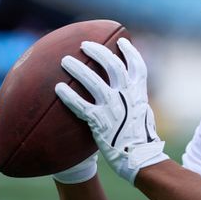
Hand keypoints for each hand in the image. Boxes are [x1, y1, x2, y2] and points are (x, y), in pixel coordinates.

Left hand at [54, 38, 168, 183]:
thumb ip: (134, 102)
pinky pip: (80, 105)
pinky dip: (68, 96)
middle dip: (98, 51)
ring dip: (78, 69)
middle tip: (84, 45)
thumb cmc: (140, 141)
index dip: (129, 51)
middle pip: (112, 65)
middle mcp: (127, 96)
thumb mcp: (143, 115)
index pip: (137, 65)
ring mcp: (114, 108)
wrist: (141, 159)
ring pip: (93, 81)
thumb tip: (127, 96)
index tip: (121, 40)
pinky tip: (57, 89)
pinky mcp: (100, 122)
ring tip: (65, 60)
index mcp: (139, 93)